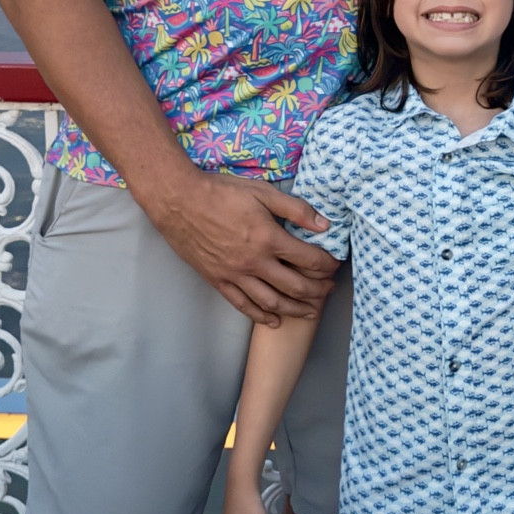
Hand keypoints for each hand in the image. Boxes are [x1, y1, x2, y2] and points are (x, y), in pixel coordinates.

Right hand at [147, 169, 337, 325]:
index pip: (308, 259)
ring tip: (310, 312)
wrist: (179, 201)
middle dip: (317, 290)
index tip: (334, 266)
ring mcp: (235, 275)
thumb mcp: (263, 192)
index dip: (326, 265)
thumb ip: (296, 209)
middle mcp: (254, 262)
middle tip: (329, 290)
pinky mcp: (218, 280)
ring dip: (295, 309)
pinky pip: (243, 305)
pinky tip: (274, 320)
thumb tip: (324, 224)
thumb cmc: (221, 192)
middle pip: (295, 286)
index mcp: (268, 239)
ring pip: (272, 302)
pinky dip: (261, 315)